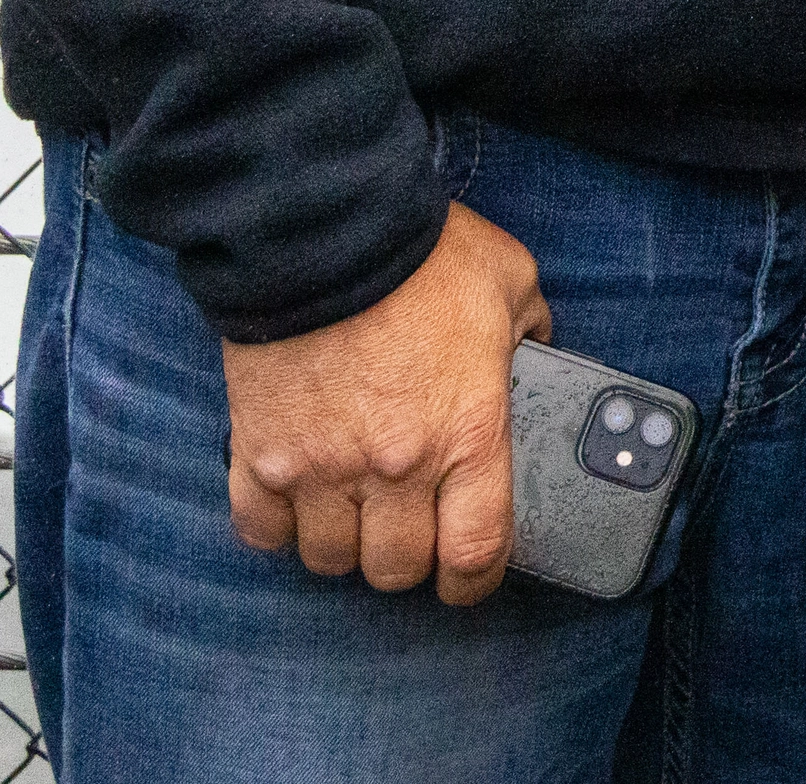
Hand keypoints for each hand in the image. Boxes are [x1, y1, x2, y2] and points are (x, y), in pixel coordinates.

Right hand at [222, 202, 548, 603]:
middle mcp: (394, 466)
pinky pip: (263, 531)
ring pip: (330, 559)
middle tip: (414, 526)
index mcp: (467, 432)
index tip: (472, 577)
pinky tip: (301, 496)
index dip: (476, 580)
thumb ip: (532, 332)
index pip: (475, 550)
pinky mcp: (259, 456)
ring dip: (347, 544)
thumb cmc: (426, 254)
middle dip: (411, 558)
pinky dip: (280, 526)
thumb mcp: (511, 282)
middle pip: (397, 568)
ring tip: (358, 509)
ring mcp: (319, 469)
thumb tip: (538, 356)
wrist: (328, 233)